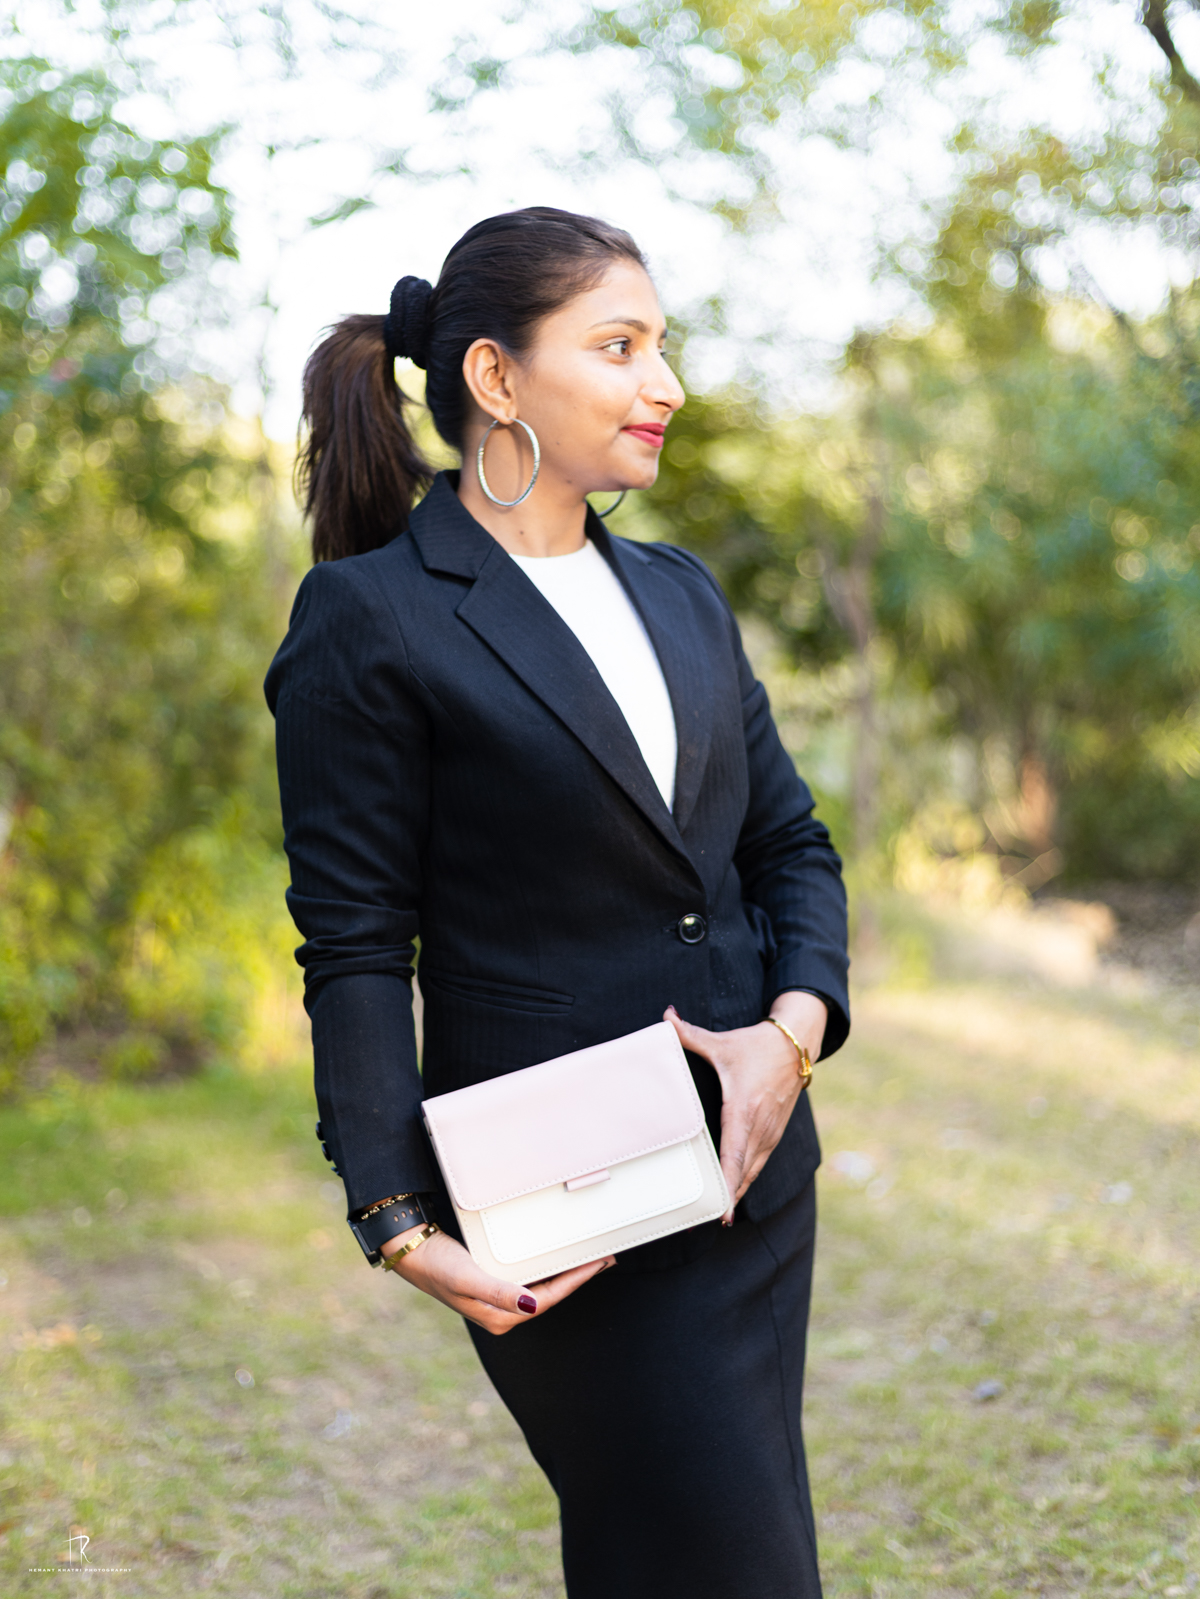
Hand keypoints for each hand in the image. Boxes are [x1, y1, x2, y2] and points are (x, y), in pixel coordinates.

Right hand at [380, 1225, 614, 1334]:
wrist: (409, 1251)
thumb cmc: (436, 1265)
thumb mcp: (468, 1278)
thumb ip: (500, 1293)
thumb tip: (532, 1306)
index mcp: (500, 1317)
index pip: (550, 1298)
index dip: (577, 1280)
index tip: (600, 1263)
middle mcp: (502, 1312)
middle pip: (550, 1295)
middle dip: (578, 1277)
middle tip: (604, 1258)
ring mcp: (497, 1299)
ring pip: (541, 1287)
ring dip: (564, 1272)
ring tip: (586, 1257)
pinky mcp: (492, 1284)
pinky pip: (528, 1277)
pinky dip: (546, 1267)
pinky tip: (554, 1258)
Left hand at [665, 991, 825, 1222]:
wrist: (797, 1046)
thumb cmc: (756, 1046)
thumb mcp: (722, 1042)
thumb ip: (690, 1034)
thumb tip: (665, 1016)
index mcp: (744, 1108)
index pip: (735, 1151)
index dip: (728, 1179)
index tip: (722, 1206)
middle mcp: (760, 1125)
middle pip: (744, 1169)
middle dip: (729, 1195)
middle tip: (710, 1219)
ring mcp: (770, 1131)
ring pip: (753, 1169)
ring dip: (738, 1191)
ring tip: (720, 1215)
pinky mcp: (774, 1132)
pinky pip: (759, 1162)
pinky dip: (747, 1179)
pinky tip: (734, 1193)